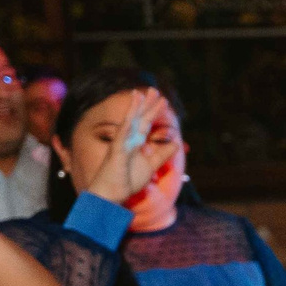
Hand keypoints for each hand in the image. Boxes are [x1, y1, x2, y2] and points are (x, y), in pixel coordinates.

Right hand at [85, 87, 169, 204]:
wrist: (110, 196)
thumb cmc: (126, 181)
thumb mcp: (150, 166)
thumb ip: (162, 155)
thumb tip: (176, 143)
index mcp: (135, 143)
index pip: (146, 123)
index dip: (154, 111)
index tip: (162, 99)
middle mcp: (127, 141)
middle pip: (139, 119)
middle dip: (147, 104)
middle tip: (155, 90)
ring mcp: (120, 145)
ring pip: (129, 123)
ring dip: (134, 109)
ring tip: (139, 93)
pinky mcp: (115, 153)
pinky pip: (121, 137)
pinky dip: (126, 127)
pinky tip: (131, 116)